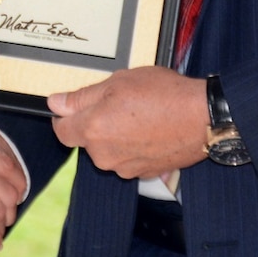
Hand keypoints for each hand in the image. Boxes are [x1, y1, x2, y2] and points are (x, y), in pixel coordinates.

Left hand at [48, 66, 208, 178]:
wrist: (202, 118)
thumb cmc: (164, 95)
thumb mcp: (118, 82)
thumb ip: (83, 96)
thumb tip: (56, 103)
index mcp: (94, 129)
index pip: (61, 131)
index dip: (65, 117)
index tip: (74, 107)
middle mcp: (105, 155)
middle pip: (87, 140)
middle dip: (96, 122)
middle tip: (119, 102)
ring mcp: (124, 167)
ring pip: (108, 150)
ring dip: (116, 134)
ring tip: (139, 114)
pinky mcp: (143, 174)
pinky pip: (127, 158)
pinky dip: (133, 146)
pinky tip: (150, 129)